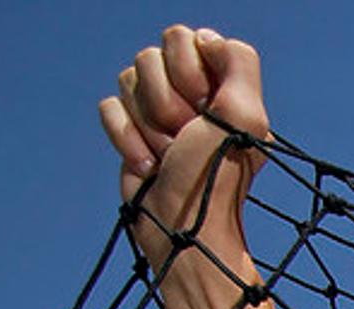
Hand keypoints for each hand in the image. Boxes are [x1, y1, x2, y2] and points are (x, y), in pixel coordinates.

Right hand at [97, 26, 268, 276]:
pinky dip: (126, 139)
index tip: (205, 108)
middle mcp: (191, 93)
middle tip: (186, 136)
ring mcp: (158, 111)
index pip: (186, 39)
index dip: (188, 71)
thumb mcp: (244, 116)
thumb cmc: (215, 176)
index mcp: (222, 85)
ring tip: (170, 155)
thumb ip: (239, 63)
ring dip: (148, 124)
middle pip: (151, 57)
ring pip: (128, 80)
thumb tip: (206, 39)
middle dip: (166, 101)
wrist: (181, 224)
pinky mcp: (131, 130)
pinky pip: (109, 106)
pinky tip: (149, 165)